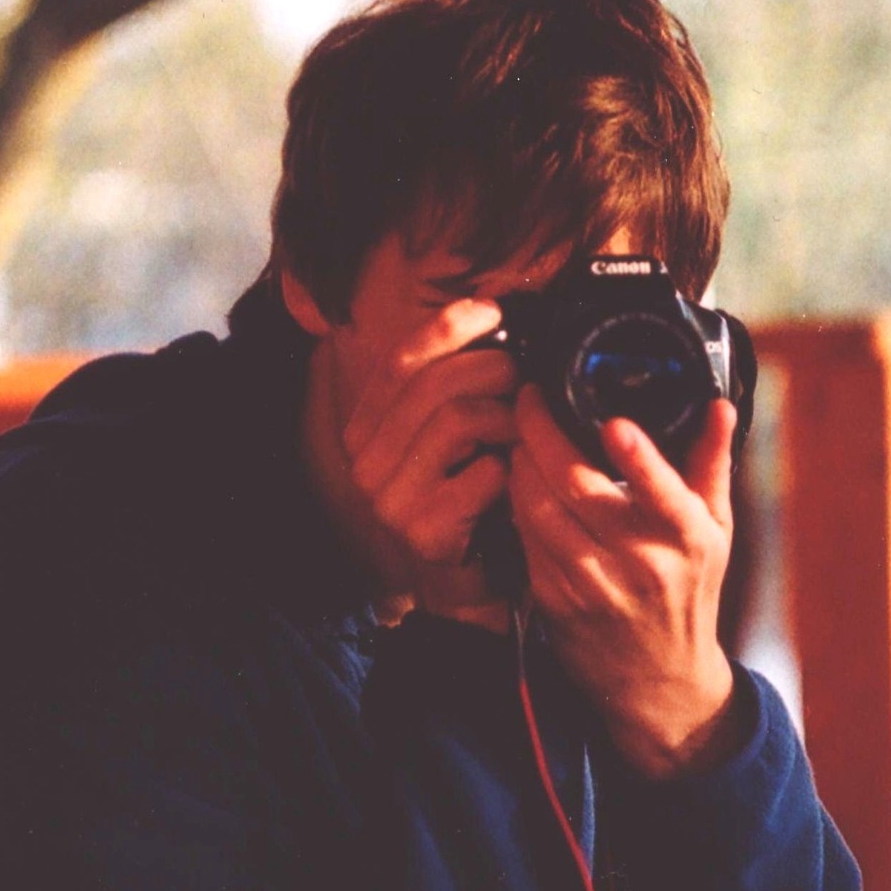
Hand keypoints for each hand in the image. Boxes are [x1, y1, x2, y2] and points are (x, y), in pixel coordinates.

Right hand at [334, 300, 519, 629]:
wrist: (469, 580)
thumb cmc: (469, 496)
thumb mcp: (450, 434)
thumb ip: (452, 383)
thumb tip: (492, 314)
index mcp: (365, 427)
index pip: (401, 358)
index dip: (449, 326)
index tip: (495, 311)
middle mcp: (365, 461)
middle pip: (433, 383)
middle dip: (493, 370)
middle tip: (525, 381)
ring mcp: (389, 499)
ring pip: (458, 420)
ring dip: (506, 419)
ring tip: (523, 430)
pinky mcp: (423, 531)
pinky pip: (481, 474)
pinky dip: (509, 470)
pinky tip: (514, 478)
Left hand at [508, 388, 742, 779]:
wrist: (659, 680)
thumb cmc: (689, 592)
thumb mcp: (715, 529)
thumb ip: (712, 463)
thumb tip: (720, 404)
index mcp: (686, 538)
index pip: (663, 491)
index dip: (638, 456)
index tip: (614, 421)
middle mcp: (640, 561)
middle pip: (577, 486)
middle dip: (542, 432)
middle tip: (528, 397)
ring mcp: (593, 584)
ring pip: (538, 508)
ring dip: (520, 463)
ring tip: (519, 434)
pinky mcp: (555, 600)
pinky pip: (524, 537)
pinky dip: (515, 501)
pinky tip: (516, 479)